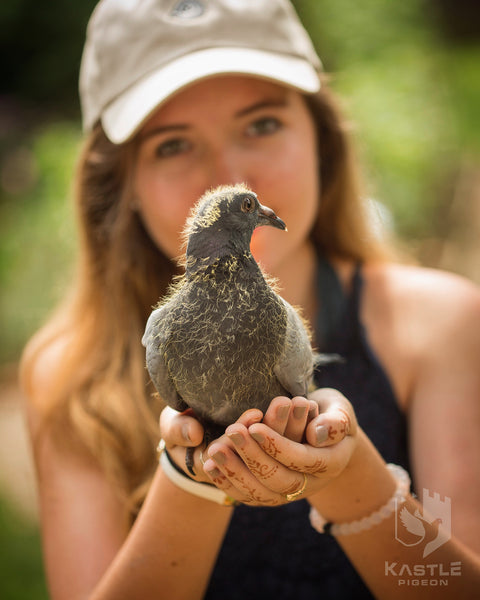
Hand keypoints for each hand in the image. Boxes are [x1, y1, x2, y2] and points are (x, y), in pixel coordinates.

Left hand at [202, 388, 357, 505]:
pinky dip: (228, 482)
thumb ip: (335, 421)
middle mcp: (310, 485)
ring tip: (214, 449)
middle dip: (252, 456)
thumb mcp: (339, 410)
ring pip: (261, 493)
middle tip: (231, 432)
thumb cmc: (330, 413)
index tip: (255, 427)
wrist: (323, 433)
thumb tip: (318, 434)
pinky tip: (210, 465)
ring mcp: (290, 493)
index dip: (277, 445)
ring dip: (235, 471)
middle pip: (280, 480)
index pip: (301, 459)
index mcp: (330, 464)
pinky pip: (249, 496)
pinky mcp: (271, 494)